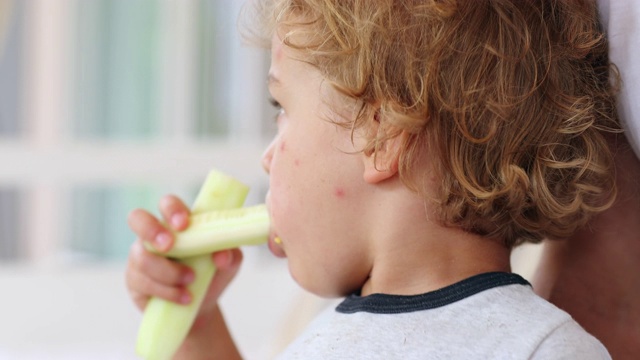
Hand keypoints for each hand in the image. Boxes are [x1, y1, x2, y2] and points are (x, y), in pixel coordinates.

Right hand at [125, 195, 243, 312]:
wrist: (202, 305)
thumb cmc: (213, 274)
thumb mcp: (229, 264)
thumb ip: (230, 255)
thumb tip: (222, 255)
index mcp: (178, 223)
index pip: (168, 204)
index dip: (172, 209)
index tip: (183, 224)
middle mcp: (154, 235)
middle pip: (137, 218)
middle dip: (151, 230)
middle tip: (169, 246)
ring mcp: (140, 256)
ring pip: (142, 258)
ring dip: (169, 272)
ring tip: (191, 281)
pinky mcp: (135, 281)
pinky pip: (143, 283)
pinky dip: (167, 292)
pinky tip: (184, 297)